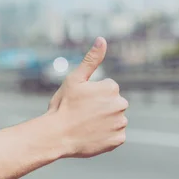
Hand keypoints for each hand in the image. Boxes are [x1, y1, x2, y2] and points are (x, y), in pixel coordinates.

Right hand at [47, 37, 128, 157]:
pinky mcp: (118, 139)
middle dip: (100, 107)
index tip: (80, 101)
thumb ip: (91, 60)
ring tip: (85, 125)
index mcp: (111, 88)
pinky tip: (91, 135)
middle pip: (112, 104)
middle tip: (81, 114)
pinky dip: (105, 135)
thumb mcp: (74, 80)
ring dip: (103, 122)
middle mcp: (121, 105)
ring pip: (114, 119)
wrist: (56, 135)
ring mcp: (120, 123)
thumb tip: (102, 39)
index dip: (91, 95)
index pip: (107, 89)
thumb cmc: (63, 106)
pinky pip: (115, 135)